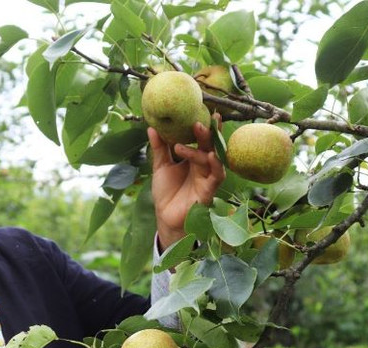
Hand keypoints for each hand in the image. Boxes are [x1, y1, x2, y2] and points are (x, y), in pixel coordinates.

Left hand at [150, 114, 225, 249]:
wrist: (165, 217)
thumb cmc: (166, 192)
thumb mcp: (161, 167)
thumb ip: (159, 148)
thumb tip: (151, 128)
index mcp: (193, 159)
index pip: (200, 140)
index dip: (202, 126)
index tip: (201, 110)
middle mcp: (203, 166)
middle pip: (209, 145)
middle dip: (207, 131)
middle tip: (201, 118)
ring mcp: (207, 177)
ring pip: (212, 158)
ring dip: (204, 145)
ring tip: (195, 131)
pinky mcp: (208, 191)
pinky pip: (216, 176)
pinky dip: (215, 165)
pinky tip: (210, 155)